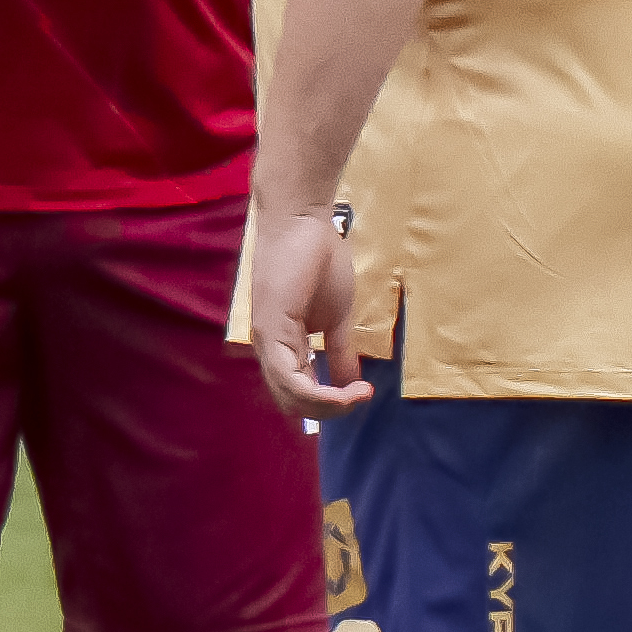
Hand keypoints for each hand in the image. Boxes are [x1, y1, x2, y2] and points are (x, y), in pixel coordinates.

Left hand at [240, 194, 366, 421]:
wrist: (303, 222)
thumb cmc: (319, 260)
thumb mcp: (337, 318)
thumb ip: (340, 352)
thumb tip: (351, 384)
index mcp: (284, 346)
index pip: (299, 392)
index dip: (331, 403)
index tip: (364, 393)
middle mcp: (270, 349)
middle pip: (292, 402)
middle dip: (330, 410)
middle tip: (361, 397)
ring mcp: (267, 340)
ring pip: (289, 396)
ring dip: (327, 406)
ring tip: (357, 396)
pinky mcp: (270, 329)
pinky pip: (290, 378)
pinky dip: (319, 393)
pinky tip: (345, 389)